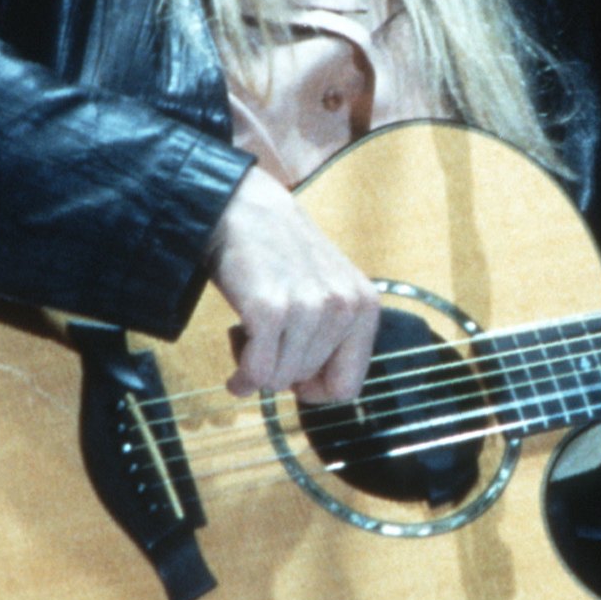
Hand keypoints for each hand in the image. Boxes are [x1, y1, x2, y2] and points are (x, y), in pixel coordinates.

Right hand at [205, 165, 378, 402]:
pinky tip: (235, 361)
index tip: (294, 371)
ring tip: (251, 333)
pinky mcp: (271, 309)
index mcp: (365, 305)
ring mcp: (309, 308)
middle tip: (265, 338)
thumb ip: (335, 336)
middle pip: (306, 382)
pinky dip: (241, 376)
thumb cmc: (281, 253)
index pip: (347, 387)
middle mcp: (344, 307)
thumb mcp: (328, 290)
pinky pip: (256, 372)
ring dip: (258, 367)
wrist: (244, 208)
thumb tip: (319, 392)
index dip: (315, 387)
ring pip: (279, 380)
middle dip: (280, 369)